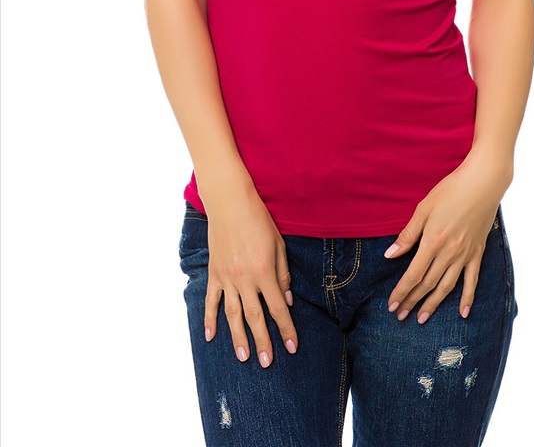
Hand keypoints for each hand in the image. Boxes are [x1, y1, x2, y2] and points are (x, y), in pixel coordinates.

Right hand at [202, 185, 298, 366]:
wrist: (230, 202)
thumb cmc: (259, 220)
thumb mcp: (278, 245)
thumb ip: (282, 274)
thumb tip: (286, 300)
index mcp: (264, 272)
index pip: (278, 308)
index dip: (286, 329)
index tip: (292, 347)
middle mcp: (244, 279)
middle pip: (255, 317)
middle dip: (263, 342)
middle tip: (267, 362)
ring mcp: (226, 277)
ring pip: (232, 315)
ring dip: (239, 337)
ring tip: (243, 357)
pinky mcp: (214, 273)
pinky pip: (211, 301)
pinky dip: (210, 320)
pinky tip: (211, 337)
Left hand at [383, 152, 511, 322]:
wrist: (482, 183)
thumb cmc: (450, 191)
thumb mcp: (424, 209)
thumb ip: (408, 235)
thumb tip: (390, 255)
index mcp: (433, 241)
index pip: (413, 274)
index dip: (402, 291)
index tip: (392, 305)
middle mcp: (449, 252)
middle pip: (428, 283)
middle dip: (412, 301)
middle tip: (401, 316)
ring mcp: (465, 254)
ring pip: (447, 286)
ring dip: (433, 303)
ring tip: (422, 318)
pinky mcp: (478, 252)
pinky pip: (472, 280)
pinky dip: (467, 297)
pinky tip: (463, 312)